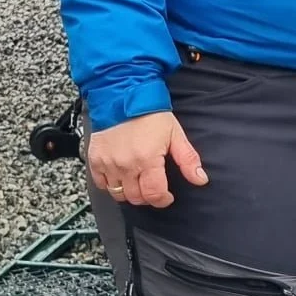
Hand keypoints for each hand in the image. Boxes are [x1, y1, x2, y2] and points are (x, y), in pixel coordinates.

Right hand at [88, 111, 207, 209]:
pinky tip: (120, 175)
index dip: (163, 200)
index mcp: (147, 160)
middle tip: (152, 187)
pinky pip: (100, 184)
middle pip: (136, 197)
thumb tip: (200, 178)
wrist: (123, 96)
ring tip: (137, 182)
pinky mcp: (95, 159)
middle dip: (147, 196)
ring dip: (129, 192)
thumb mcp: (175, 134)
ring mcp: (108, 163)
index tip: (166, 197)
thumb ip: (188, 159)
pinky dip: (110, 184)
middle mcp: (126, 165)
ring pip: (117, 194)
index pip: (154, 194)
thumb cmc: (150, 114)